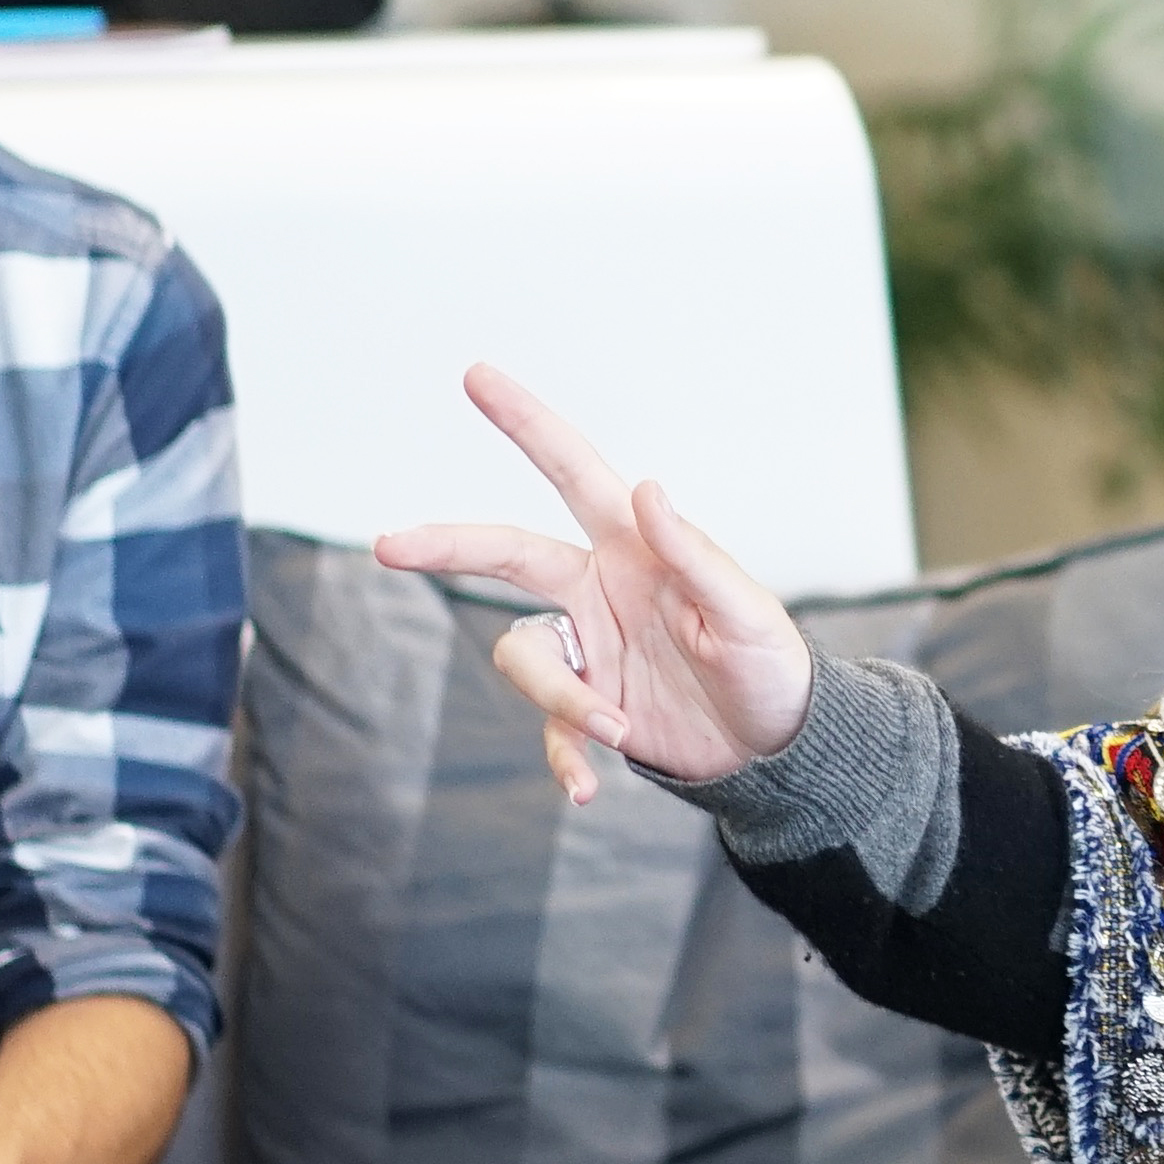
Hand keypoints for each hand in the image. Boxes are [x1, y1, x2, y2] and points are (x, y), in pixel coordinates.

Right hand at [379, 362, 812, 801]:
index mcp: (634, 547)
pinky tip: (589, 788)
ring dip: (560, 700)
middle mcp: (599, 588)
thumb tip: (646, 487)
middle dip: (446, 545)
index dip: (526, 423)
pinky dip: (563, 758)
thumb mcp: (744, 613)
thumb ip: (694, 555)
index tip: (476, 375)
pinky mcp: (587, 706)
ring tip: (617, 728)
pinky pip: (548, 730)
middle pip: (504, 552)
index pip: (572, 472)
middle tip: (388, 546)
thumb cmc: (771, 665)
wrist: (775, 746)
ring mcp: (587, 648)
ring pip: (523, 658)